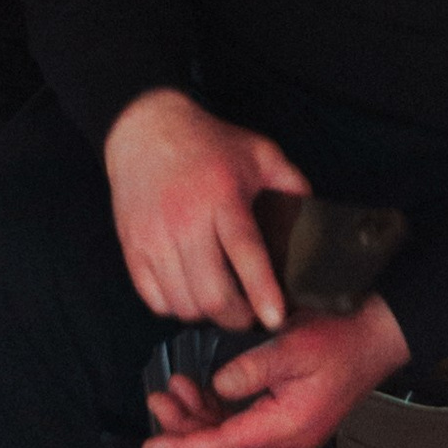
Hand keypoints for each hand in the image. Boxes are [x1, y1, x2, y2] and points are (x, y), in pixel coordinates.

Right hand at [105, 89, 309, 332]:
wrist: (146, 129)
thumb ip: (291, 184)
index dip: (262, 291)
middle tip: (251, 314)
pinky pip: (156, 301)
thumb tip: (314, 220)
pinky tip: (191, 290)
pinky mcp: (133, 248)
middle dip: (238, 317)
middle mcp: (185, 220)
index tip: (275, 318)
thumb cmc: (206, 143)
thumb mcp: (259, 152)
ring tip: (222, 300)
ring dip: (208, 314)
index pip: (245, 252)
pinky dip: (177, 307)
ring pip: (184, 304)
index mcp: (222, 196)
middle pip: (212, 294)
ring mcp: (154, 237)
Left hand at [142, 300, 410, 447]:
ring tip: (173, 391)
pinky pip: (244, 427)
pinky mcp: (289, 420)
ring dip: (199, 419)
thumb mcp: (292, 346)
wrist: (377, 337)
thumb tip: (217, 387)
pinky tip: (202, 390)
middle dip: (185, 431)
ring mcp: (288, 434)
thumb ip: (251, 369)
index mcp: (287, 428)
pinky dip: (219, 413)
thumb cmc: (342, 339)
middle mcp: (286, 441)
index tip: (152, 446)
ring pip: (231, 439)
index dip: (184, 447)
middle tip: (158, 402)